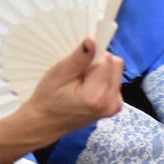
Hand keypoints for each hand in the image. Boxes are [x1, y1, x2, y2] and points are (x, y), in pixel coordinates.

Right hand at [0, 39, 123, 163]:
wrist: (47, 122)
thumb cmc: (49, 98)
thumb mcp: (59, 74)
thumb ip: (79, 58)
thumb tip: (91, 42)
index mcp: (97, 96)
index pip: (107, 60)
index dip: (92, 57)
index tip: (78, 64)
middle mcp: (111, 103)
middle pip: (115, 65)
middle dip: (98, 63)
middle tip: (79, 73)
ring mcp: (115, 106)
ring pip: (116, 72)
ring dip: (101, 72)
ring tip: (81, 82)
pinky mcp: (115, 106)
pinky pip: (114, 82)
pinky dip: (102, 80)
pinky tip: (87, 87)